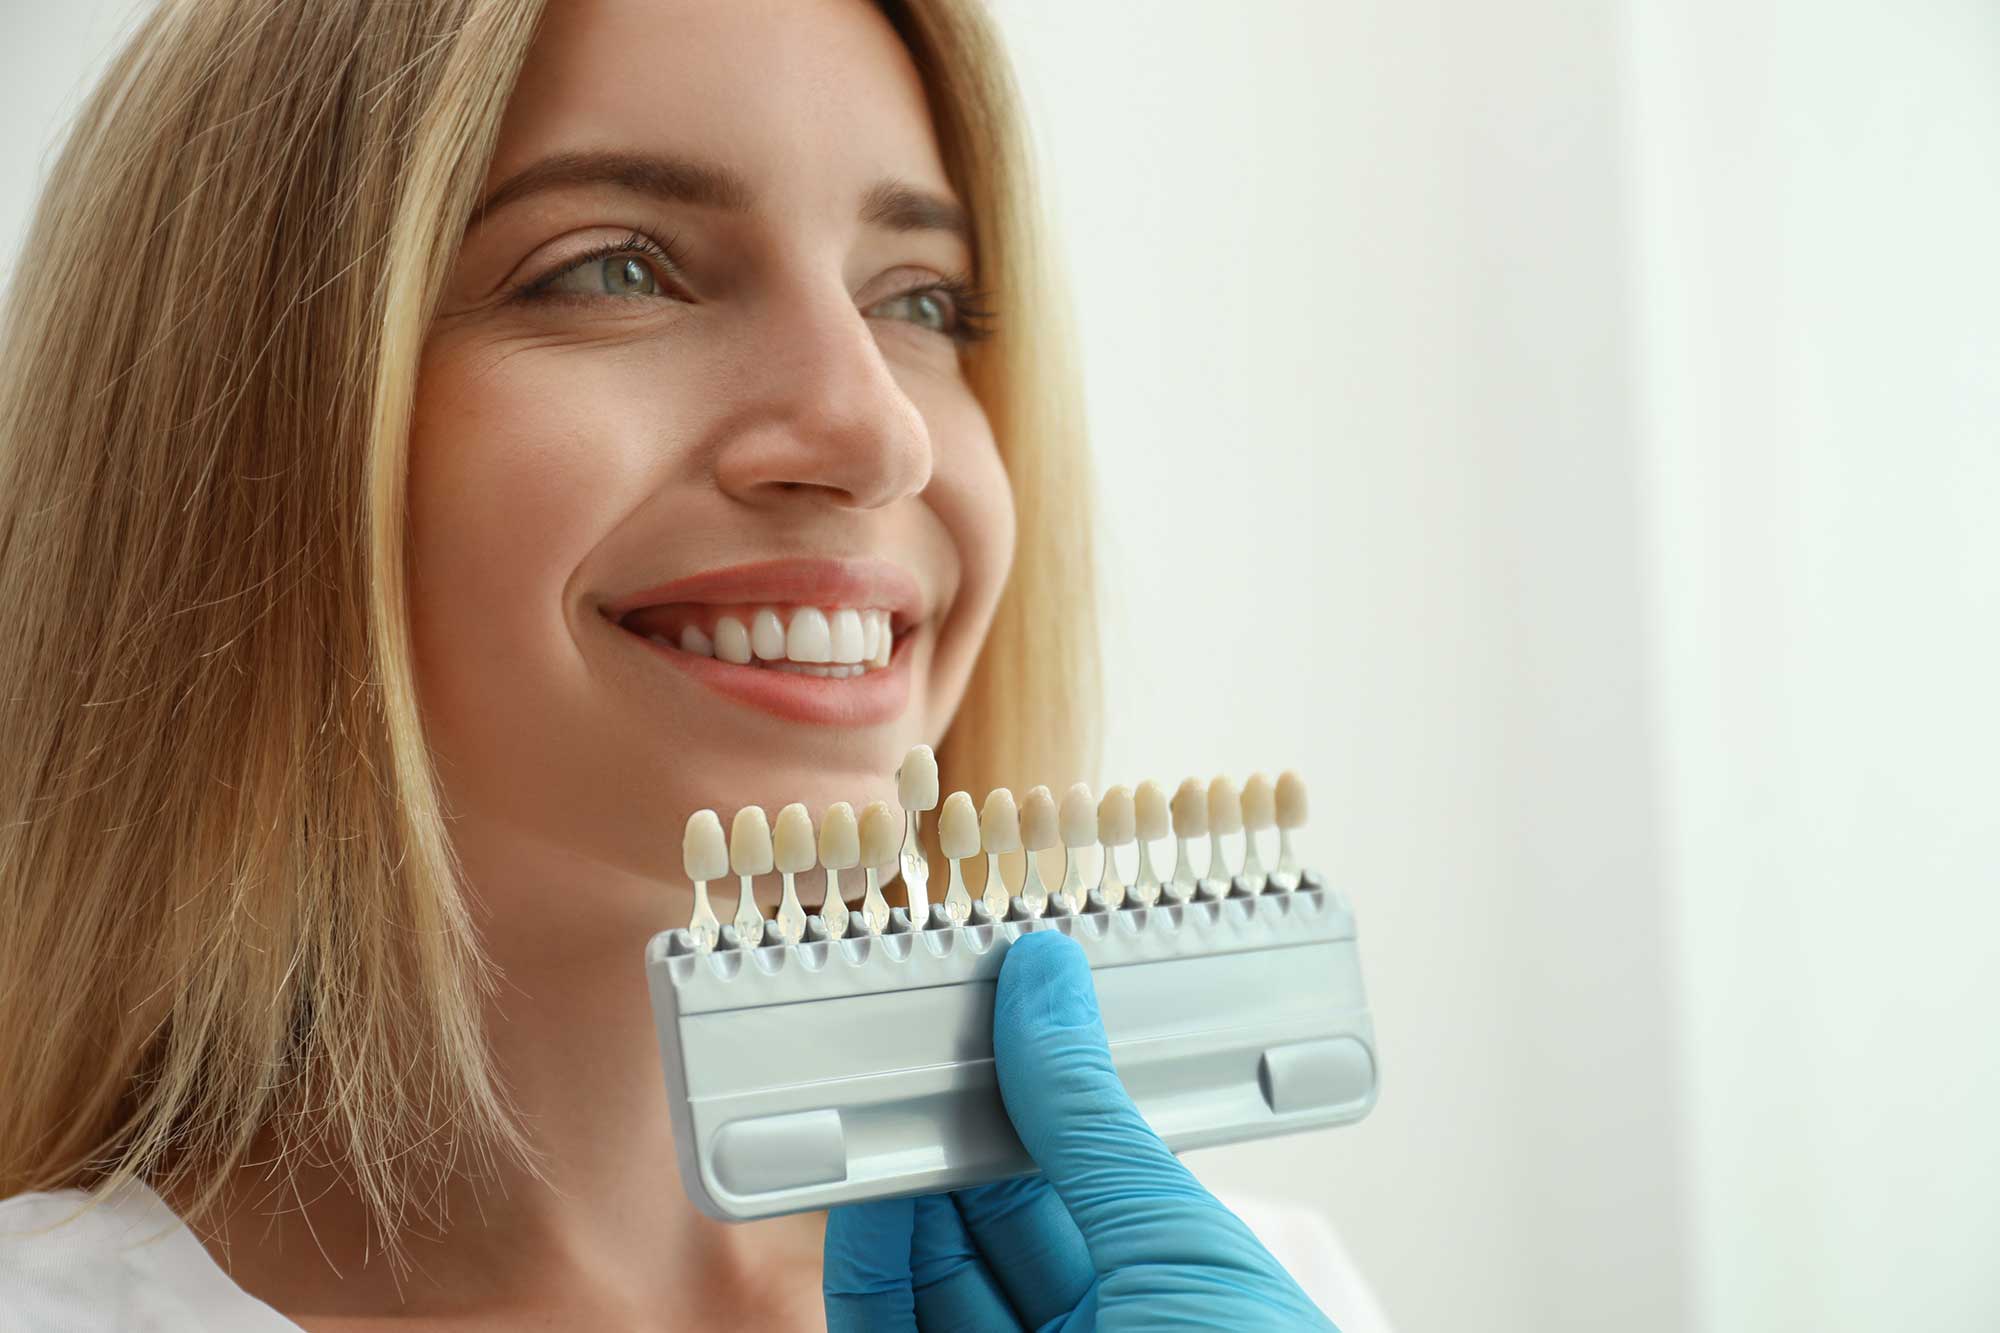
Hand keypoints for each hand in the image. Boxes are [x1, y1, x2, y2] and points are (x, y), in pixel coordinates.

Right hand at [823, 929, 1336, 1330]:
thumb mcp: (1176, 1249)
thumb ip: (1089, 1121)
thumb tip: (1049, 984)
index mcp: (1181, 1308)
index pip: (1089, 1186)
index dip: (1040, 1100)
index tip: (996, 1015)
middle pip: (1001, 1228)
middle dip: (958, 1131)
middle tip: (924, 1040)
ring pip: (933, 1279)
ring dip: (904, 1186)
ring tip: (888, 1096)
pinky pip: (885, 1328)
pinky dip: (866, 1262)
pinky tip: (868, 1189)